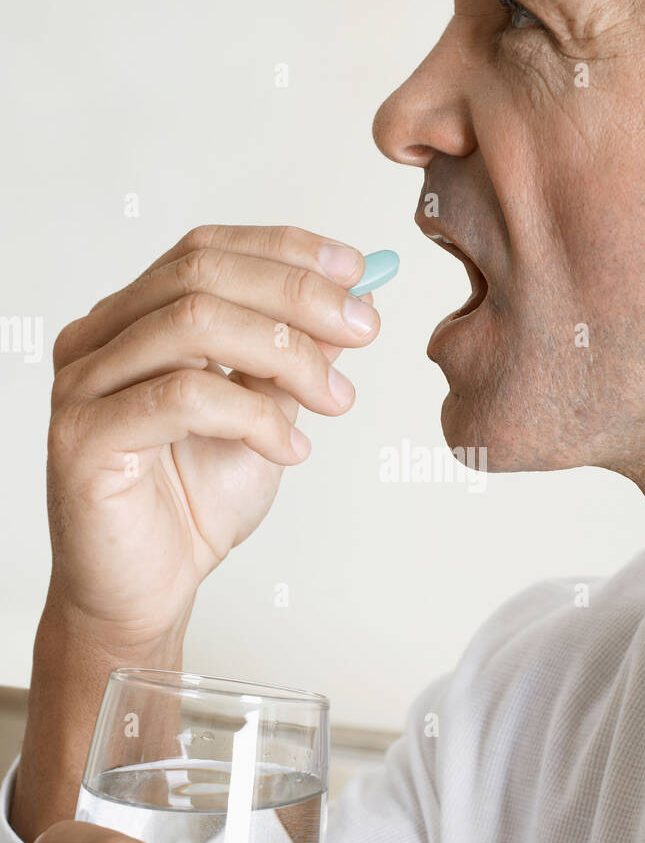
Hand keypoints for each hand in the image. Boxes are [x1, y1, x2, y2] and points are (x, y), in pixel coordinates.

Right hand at [45, 225, 377, 645]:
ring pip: (194, 324)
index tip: (359, 270)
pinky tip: (290, 447)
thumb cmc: (192, 505)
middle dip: (297, 295)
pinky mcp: (83, 436)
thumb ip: (292, 359)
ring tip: (334, 398)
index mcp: (133, 319)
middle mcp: (98, 339)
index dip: (287, 250)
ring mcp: (83, 384)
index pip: (207, 250)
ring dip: (286, 355)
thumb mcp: (264, 416)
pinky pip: (182, 399)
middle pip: (201, 274)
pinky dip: (253, 416)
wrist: (146, 592)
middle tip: (362, 330)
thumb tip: (351, 303)